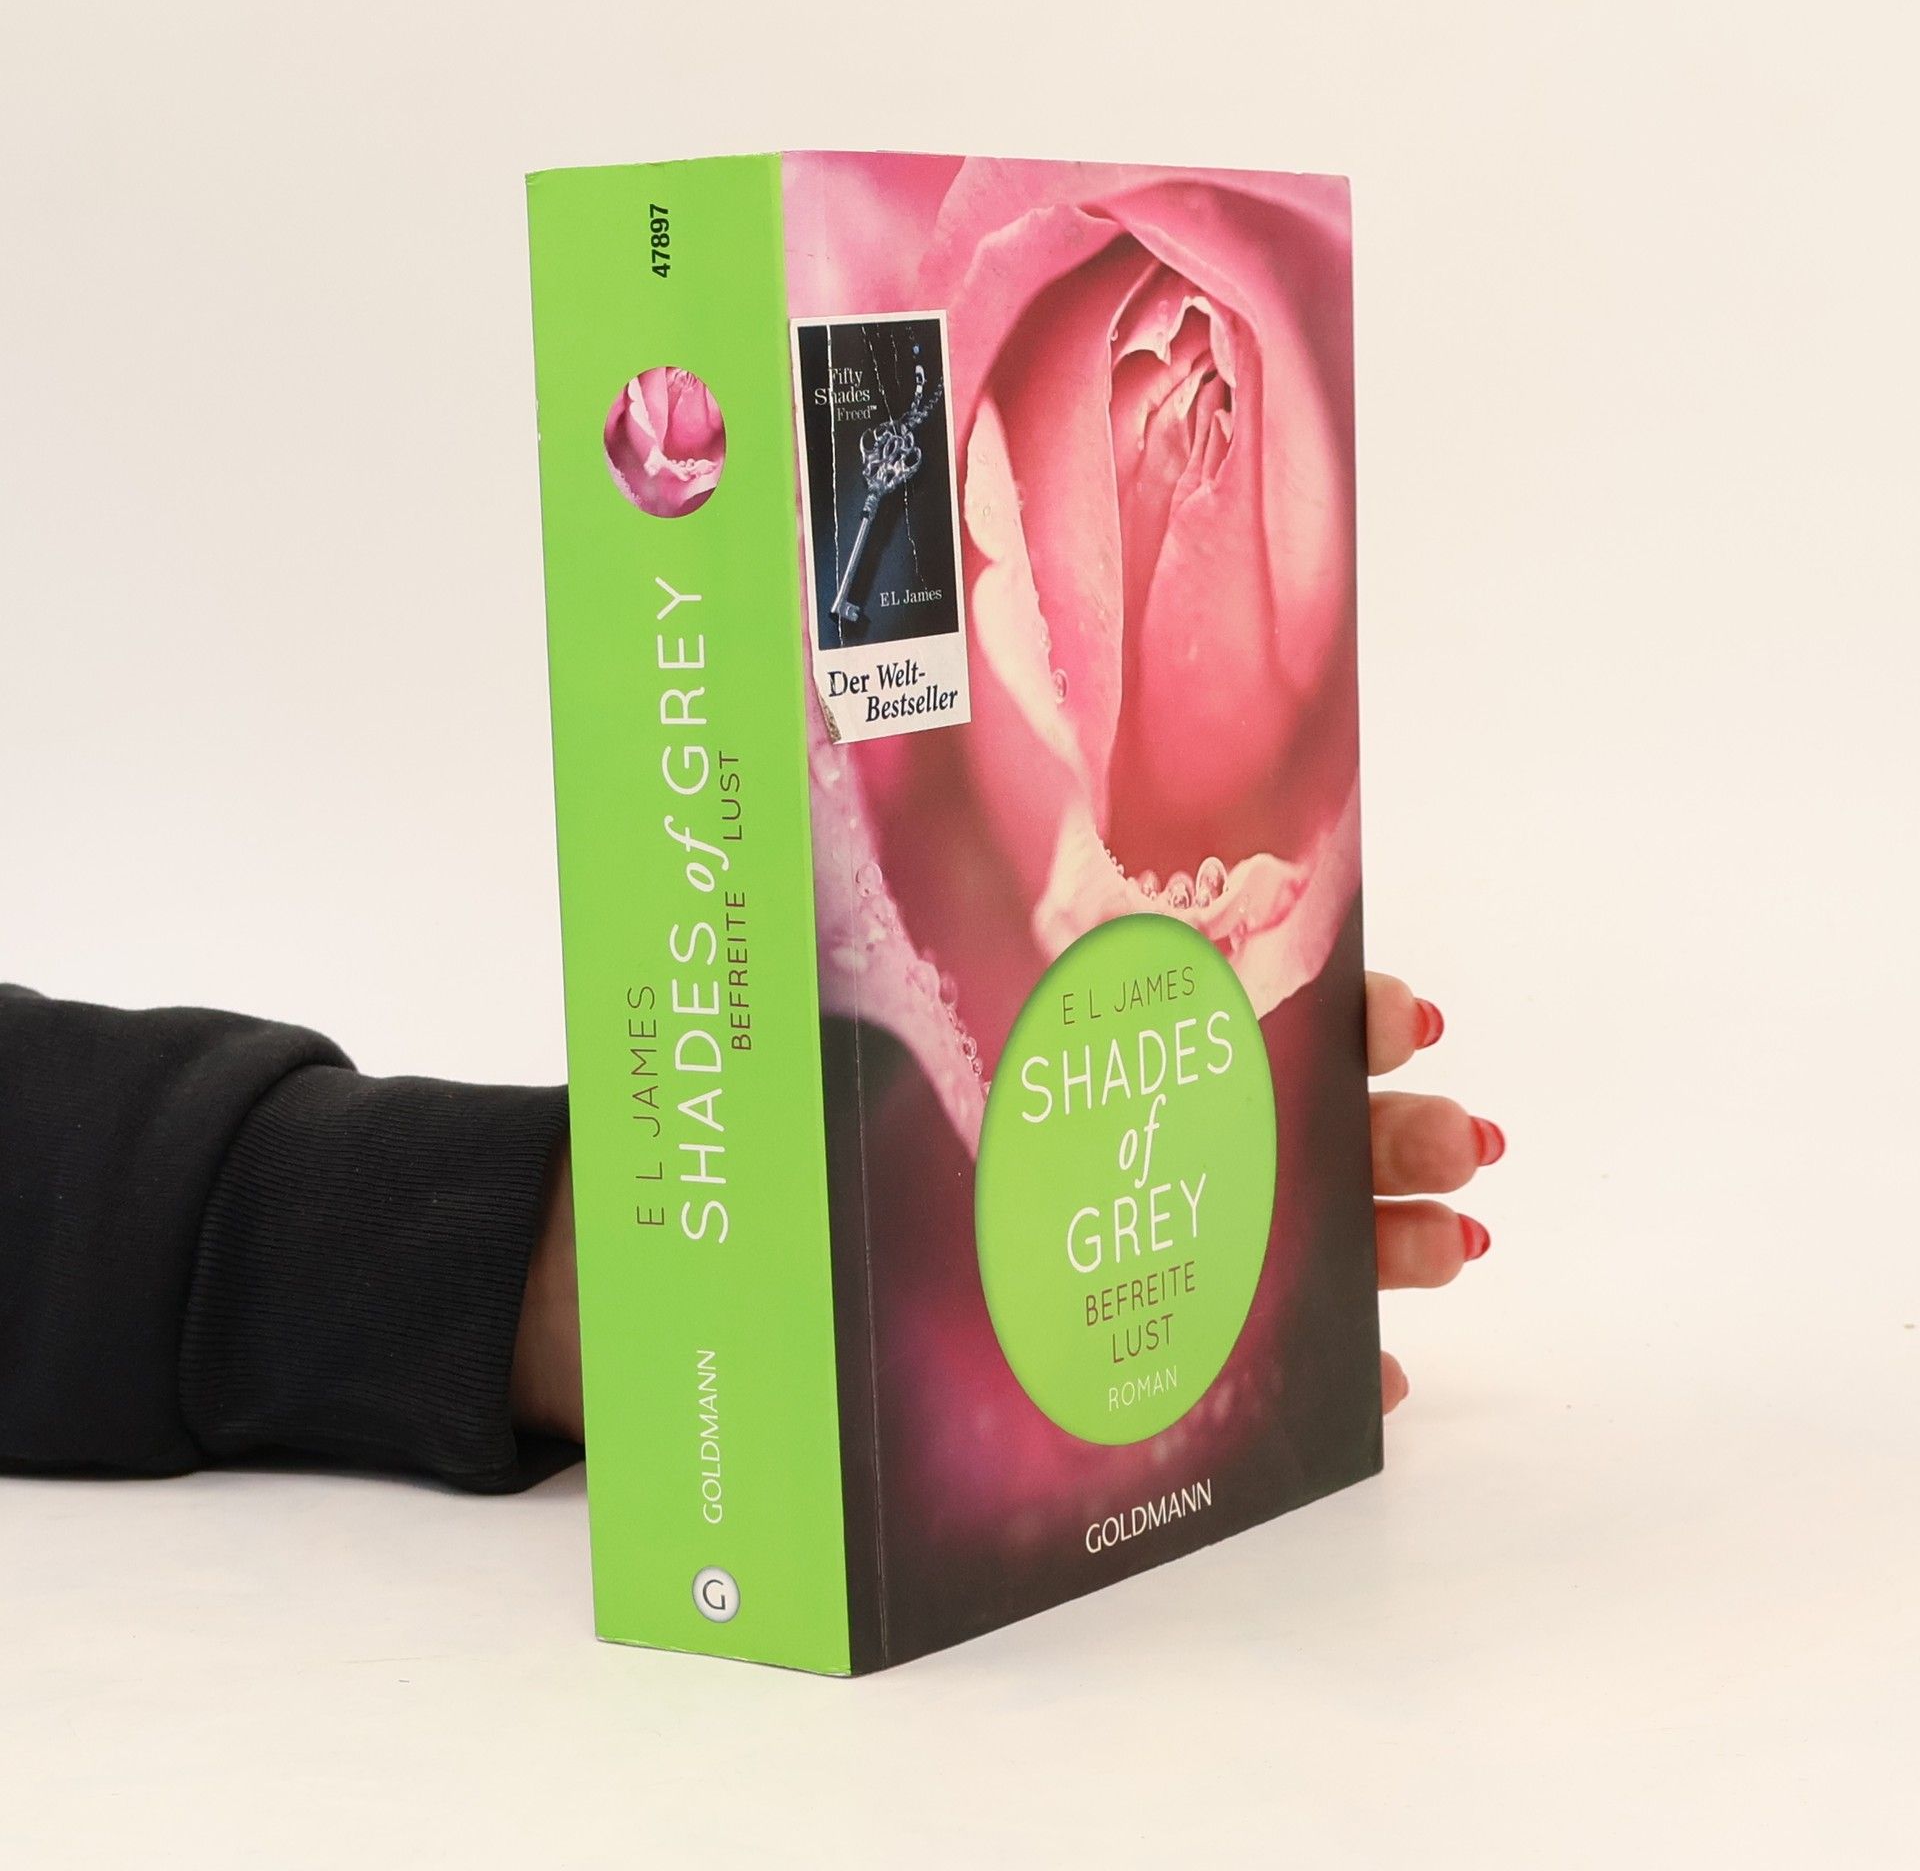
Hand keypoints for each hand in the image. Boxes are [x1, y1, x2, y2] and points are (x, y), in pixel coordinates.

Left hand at [510, 972, 1503, 1441]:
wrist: (637, 1307)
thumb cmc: (704, 1148)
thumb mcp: (769, 1014)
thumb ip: (808, 912)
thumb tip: (806, 753)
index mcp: (1035, 1038)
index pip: (1200, 1002)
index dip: (1314, 998)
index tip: (1393, 1005)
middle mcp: (1078, 1129)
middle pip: (1262, 1117)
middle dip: (1373, 1121)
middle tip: (1451, 1138)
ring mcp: (1084, 1241)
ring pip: (1265, 1230)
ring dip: (1375, 1230)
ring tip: (1451, 1234)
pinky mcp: (1070, 1350)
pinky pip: (1209, 1352)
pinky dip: (1301, 1364)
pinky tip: (1375, 1377)